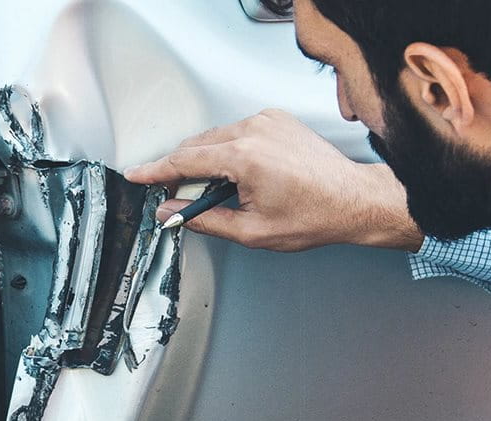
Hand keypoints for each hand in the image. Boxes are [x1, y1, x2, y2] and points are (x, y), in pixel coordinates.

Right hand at [124, 109, 422, 251]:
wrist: (353, 199)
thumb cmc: (315, 215)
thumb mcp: (252, 232)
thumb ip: (204, 219)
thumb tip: (172, 213)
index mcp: (245, 157)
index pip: (185, 161)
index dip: (156, 171)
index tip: (137, 175)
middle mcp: (254, 130)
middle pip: (197, 146)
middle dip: (182, 171)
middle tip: (179, 198)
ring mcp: (267, 120)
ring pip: (215, 137)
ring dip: (207, 161)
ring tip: (219, 192)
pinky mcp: (276, 119)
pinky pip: (238, 130)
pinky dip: (229, 149)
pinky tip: (239, 173)